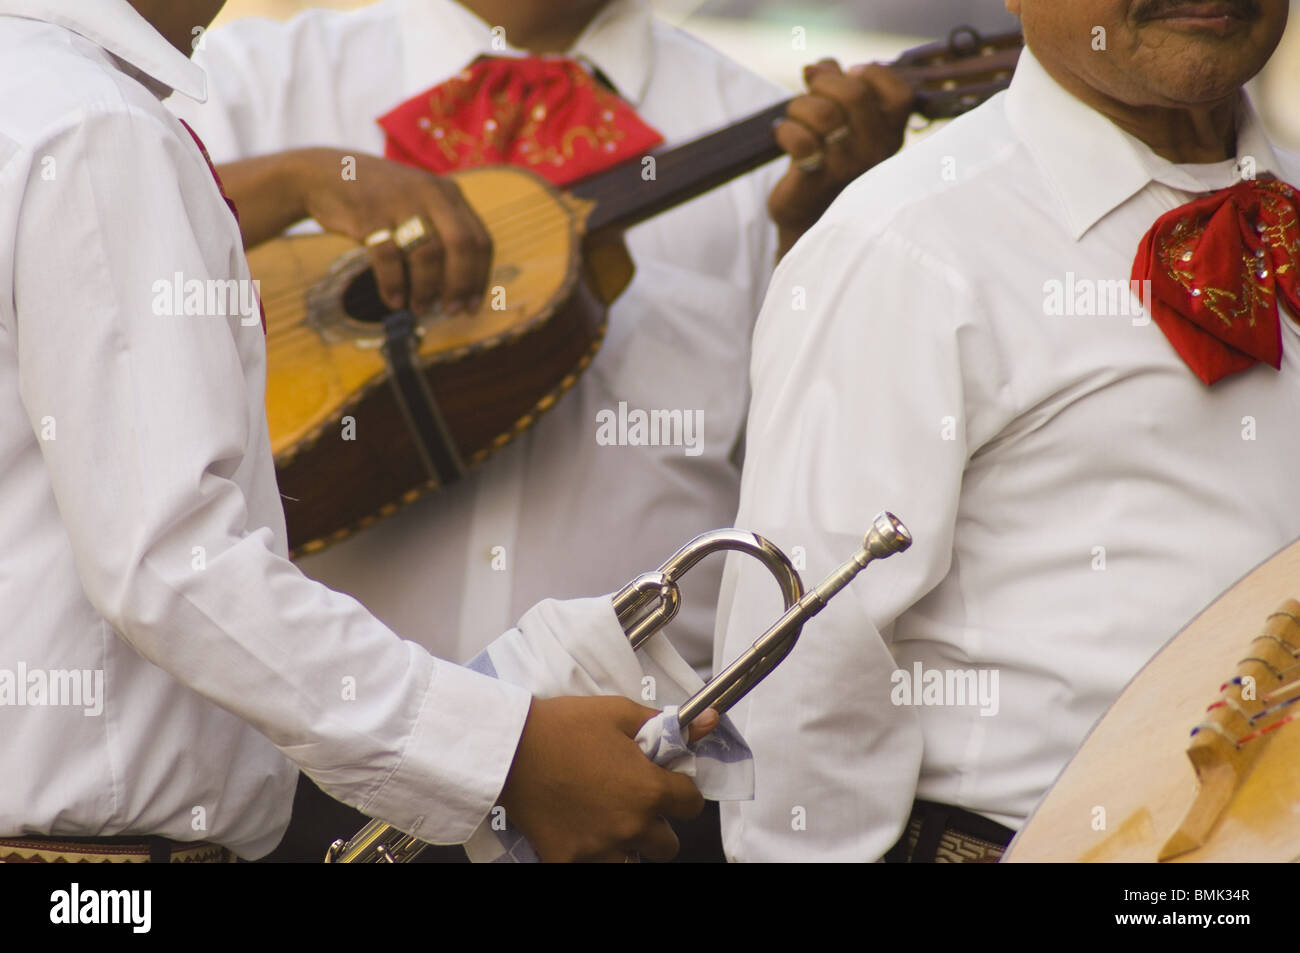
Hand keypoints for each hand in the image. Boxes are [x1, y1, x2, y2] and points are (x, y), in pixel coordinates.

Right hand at [292, 148, 492, 315]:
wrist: (325, 175)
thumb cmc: (380, 201)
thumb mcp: (420, 205)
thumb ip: (442, 234)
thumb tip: (461, 290)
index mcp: (449, 194)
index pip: (480, 240)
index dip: (480, 278)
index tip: (471, 307)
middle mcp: (430, 193)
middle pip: (461, 245)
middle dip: (460, 285)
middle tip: (451, 311)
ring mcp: (400, 201)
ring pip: (427, 253)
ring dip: (427, 289)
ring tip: (420, 309)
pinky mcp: (369, 213)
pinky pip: (389, 257)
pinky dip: (394, 284)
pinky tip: (394, 301)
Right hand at [498, 696, 717, 862]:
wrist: (510, 748)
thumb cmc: (564, 726)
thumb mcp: (619, 713)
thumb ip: (666, 725)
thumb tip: (708, 720)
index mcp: (649, 790)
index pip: (691, 804)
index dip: (681, 791)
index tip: (667, 784)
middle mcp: (630, 826)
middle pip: (667, 845)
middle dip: (657, 824)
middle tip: (635, 804)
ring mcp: (599, 849)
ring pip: (633, 863)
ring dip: (628, 847)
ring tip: (610, 823)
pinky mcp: (567, 860)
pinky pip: (593, 868)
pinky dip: (591, 856)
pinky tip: (582, 834)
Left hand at [769, 60, 913, 257]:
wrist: (809, 221)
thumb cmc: (829, 163)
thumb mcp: (842, 121)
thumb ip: (835, 84)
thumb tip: (820, 66)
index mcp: (891, 135)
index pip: (900, 92)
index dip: (871, 73)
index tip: (848, 75)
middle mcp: (876, 152)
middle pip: (854, 93)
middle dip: (824, 83)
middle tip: (810, 93)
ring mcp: (847, 169)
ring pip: (824, 114)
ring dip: (799, 106)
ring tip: (793, 117)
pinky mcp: (816, 182)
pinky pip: (801, 142)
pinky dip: (784, 130)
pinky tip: (781, 135)